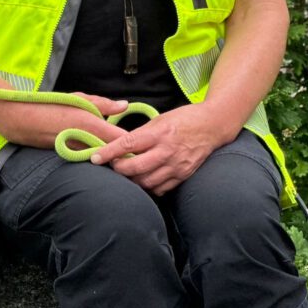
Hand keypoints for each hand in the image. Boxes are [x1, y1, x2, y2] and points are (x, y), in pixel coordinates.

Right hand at [0, 92, 129, 148]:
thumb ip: (103, 103)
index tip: (146, 145)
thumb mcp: (78, 97)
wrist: (20, 120)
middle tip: (139, 155)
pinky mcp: (69, 158)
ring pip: (101, 159)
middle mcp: (85, 141)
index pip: (120, 140)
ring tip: (123, 158)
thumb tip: (125, 105)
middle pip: (113, 154)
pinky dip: (96, 158)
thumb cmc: (49, 104)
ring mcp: (77, 152)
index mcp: (89, 124)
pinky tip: (100, 156)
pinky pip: (89, 159)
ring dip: (111, 158)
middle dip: (125, 155)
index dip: (134, 145)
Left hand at [88, 103, 224, 195]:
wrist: (212, 126)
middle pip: (135, 168)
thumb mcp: (160, 119)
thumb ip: (141, 133)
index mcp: (159, 133)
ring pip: (146, 182)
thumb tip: (121, 145)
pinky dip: (149, 186)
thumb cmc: (183, 119)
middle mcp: (167, 151)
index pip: (128, 145)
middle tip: (113, 165)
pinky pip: (160, 188)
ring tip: (127, 173)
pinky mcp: (183, 176)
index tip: (95, 158)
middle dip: (119, 170)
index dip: (108, 153)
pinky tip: (145, 179)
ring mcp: (176, 166)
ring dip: (133, 180)